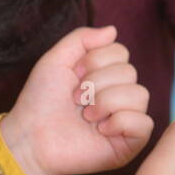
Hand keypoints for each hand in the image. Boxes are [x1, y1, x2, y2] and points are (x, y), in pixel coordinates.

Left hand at [0, 25, 153, 174]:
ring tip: (86, 116)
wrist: (30, 138)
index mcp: (105, 76)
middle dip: (96, 83)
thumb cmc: (40, 101)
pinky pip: (144, 123)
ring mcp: (126, 120)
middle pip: (130, 72)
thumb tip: (113, 30)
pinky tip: (100, 130)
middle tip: (76, 100)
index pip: (120, 52)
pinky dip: (120, 122)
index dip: (94, 61)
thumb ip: (81, 38)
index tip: (73, 76)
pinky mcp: (130, 144)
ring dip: (105, 102)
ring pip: (139, 95)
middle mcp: (119, 95)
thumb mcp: (56, 60)